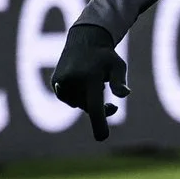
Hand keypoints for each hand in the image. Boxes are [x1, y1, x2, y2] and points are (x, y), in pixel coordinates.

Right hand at [51, 23, 128, 140]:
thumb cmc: (105, 56)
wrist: (84, 40)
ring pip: (78, 105)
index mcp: (90, 78)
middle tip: (113, 106)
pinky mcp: (55, 83)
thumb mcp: (118, 65)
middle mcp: (73, 80)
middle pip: (88, 108)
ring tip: (93, 83)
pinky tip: (82, 82)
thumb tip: (124, 94)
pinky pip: (69, 100)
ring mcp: (61, 82)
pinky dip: (78, 96)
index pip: (95, 106)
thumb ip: (119, 81)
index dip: (99, 123)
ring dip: (88, 100)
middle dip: (100, 109)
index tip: (102, 138)